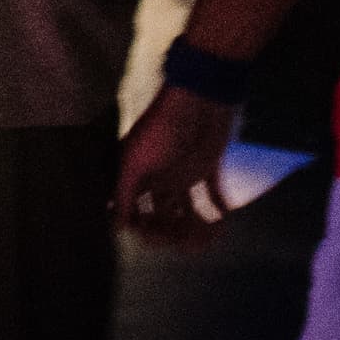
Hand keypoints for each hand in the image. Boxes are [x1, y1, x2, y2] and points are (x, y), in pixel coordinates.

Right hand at [115, 81, 238, 244]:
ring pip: (186, 212)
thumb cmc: (163, 128)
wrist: (201, 98)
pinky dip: (218, 209)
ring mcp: (183, 174)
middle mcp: (158, 180)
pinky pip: (212, 196)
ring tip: (208, 236)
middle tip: (187, 241)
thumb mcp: (135, 160)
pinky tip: (223, 218)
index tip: (153, 236)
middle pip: (161, 218)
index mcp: (138, 178)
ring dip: (196, 228)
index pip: (134, 214)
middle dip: (171, 233)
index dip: (142, 230)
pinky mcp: (207, 168)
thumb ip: (123, 192)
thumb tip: (116, 226)